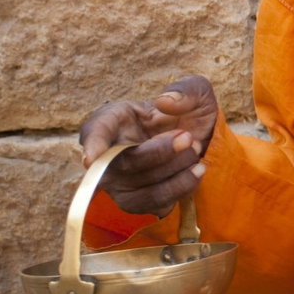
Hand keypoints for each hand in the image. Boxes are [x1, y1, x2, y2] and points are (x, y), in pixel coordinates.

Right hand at [77, 75, 220, 215]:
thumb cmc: (188, 112)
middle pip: (123, 165)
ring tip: (196, 151)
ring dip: (175, 172)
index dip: (93, 144)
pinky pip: (155, 204)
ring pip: (140, 189)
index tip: (92, 158)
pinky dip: (181, 188)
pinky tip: (196, 171)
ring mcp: (121, 182)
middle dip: (160, 153)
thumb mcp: (196, 91)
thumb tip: (165, 101)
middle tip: (189, 137)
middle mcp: (109, 154)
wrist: (201, 140)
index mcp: (113, 120)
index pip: (95, 131)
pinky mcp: (139, 201)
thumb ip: (186, 89)